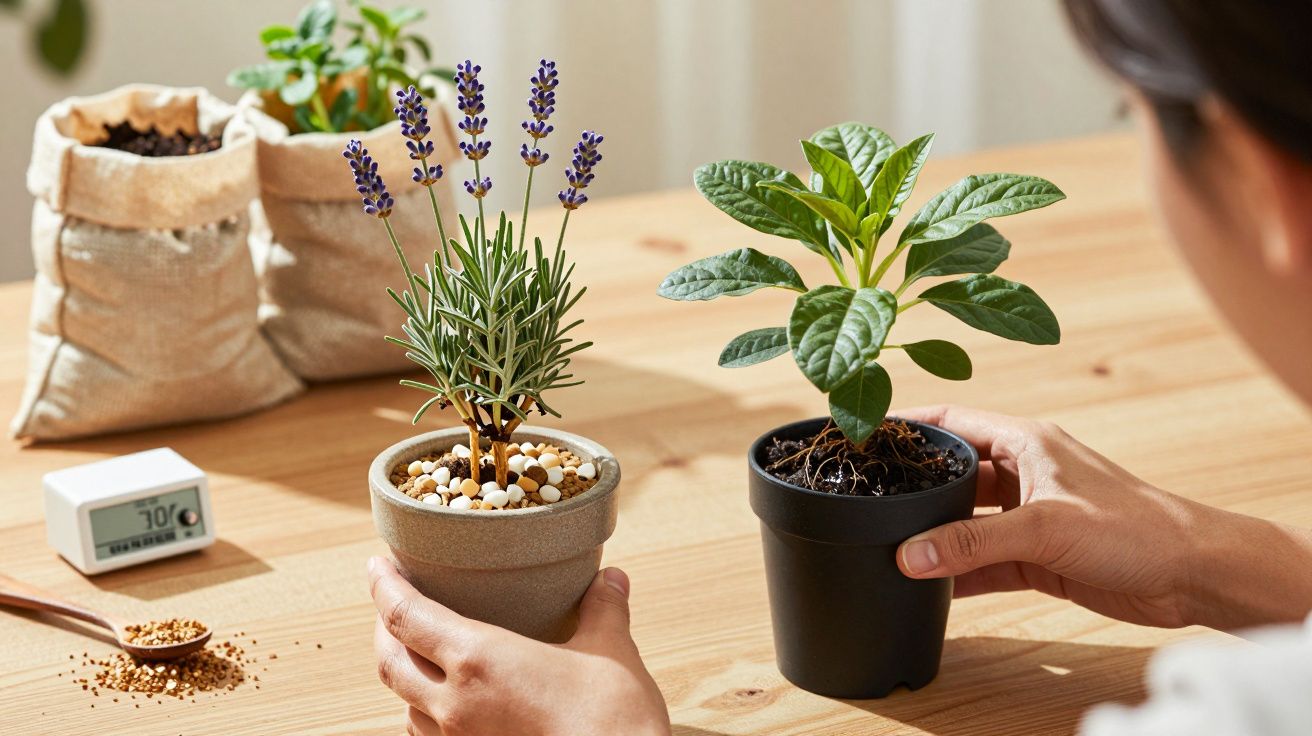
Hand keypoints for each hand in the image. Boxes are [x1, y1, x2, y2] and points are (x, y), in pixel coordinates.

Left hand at [367, 557, 669, 735]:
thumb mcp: (611, 651)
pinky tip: (446, 704)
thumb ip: (603, 608)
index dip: (384, 586)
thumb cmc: (612, 720)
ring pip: (404, 703)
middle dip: (383, 627)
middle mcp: (456, 703)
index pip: (406, 616)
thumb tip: (612, 578)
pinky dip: (423, 713)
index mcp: (479, 660)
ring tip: (416, 652)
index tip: (378, 566)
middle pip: (390, 661)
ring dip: (402, 673)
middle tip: (391, 603)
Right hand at [893, 405, 1311, 630]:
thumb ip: (972, 543)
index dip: (911, 426)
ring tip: (889, 545)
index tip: (867, 436)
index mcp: (1027, 442)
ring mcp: (1031, 515)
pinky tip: (929, 585)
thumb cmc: (1135, 527)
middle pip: (955, 473)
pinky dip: (958, 573)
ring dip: (935, 535)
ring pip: (966, 520)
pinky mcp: (1040, 556)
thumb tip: (909, 556)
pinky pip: (984, 561)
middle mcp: (1025, 473)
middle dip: (915, 488)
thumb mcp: (1044, 528)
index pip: (954, 421)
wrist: (1193, 573)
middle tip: (868, 499)